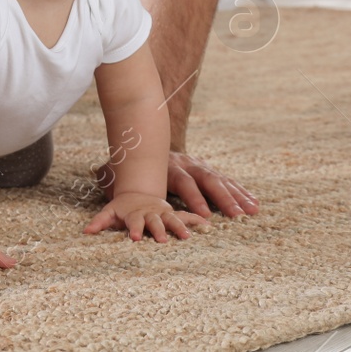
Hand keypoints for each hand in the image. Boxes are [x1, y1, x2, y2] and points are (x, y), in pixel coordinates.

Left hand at [83, 191, 209, 241]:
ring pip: (173, 219)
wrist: (139, 190)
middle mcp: (151, 212)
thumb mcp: (110, 211)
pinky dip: (195, 220)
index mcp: (135, 213)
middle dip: (158, 230)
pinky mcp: (174, 214)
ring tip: (187, 237)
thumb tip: (86, 232)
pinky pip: (186, 216)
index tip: (134, 238)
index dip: (134, 229)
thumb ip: (100, 221)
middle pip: (155, 221)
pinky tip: (207, 226)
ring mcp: (164, 213)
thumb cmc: (123, 206)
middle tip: (162, 240)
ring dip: (179, 227)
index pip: (134, 221)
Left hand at [94, 151, 258, 217]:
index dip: (194, 199)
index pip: (184, 183)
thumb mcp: (117, 169)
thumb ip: (109, 176)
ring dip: (237, 196)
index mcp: (167, 166)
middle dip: (223, 199)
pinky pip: (226, 180)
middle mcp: (186, 164)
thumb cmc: (128, 163)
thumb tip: (97, 177)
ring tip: (252, 211)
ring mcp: (198, 165)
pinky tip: (253, 204)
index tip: (205, 217)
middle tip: (237, 215)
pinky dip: (240, 192)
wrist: (145, 134)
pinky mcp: (206, 170)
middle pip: (208, 180)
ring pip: (220, 179)